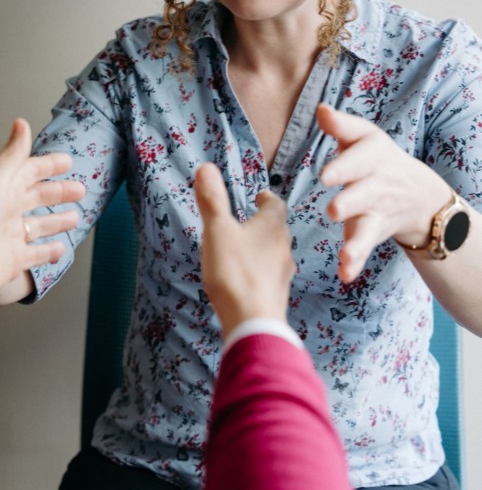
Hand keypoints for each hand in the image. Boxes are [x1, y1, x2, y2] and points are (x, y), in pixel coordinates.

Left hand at [0, 117, 84, 305]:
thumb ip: (12, 155)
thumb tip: (21, 123)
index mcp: (2, 187)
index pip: (31, 171)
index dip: (49, 165)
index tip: (69, 161)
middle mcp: (6, 210)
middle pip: (38, 198)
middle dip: (59, 193)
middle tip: (82, 189)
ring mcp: (9, 236)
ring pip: (39, 226)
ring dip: (57, 222)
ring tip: (75, 218)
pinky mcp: (11, 261)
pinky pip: (35, 255)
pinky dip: (48, 252)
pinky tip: (61, 249)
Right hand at [195, 162, 293, 340]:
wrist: (253, 322)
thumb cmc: (235, 271)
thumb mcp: (217, 230)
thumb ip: (212, 200)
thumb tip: (206, 167)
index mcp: (272, 226)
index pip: (276, 204)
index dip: (267, 199)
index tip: (259, 196)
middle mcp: (283, 247)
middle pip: (277, 229)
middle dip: (264, 223)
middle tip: (249, 221)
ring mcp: (282, 274)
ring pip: (275, 253)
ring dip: (262, 248)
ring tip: (244, 249)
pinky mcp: (276, 296)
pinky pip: (269, 276)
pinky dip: (259, 272)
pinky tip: (246, 279)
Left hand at [317, 104, 450, 281]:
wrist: (418, 193)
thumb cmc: (376, 158)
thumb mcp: (364, 137)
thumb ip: (341, 126)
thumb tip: (320, 109)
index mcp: (371, 157)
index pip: (359, 160)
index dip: (343, 168)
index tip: (325, 176)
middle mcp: (376, 186)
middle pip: (363, 195)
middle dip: (350, 203)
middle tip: (333, 211)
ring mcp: (376, 212)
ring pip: (366, 227)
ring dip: (356, 242)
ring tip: (346, 254)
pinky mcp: (373, 233)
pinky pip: (364, 248)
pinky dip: (356, 262)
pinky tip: (346, 274)